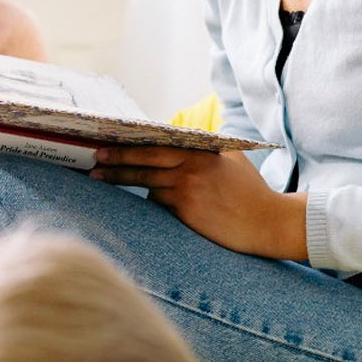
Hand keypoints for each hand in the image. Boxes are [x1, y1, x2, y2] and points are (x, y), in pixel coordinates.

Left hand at [90, 147, 307, 259]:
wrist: (267, 222)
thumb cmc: (251, 191)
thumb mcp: (231, 159)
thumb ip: (206, 150)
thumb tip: (181, 139)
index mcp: (200, 152)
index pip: (156, 145)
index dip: (130, 145)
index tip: (108, 143)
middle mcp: (191, 169)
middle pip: (143, 163)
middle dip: (115, 162)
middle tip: (94, 161)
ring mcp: (187, 192)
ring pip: (148, 185)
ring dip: (126, 182)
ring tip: (100, 179)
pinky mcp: (186, 213)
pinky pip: (160, 205)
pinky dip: (156, 202)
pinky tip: (156, 201)